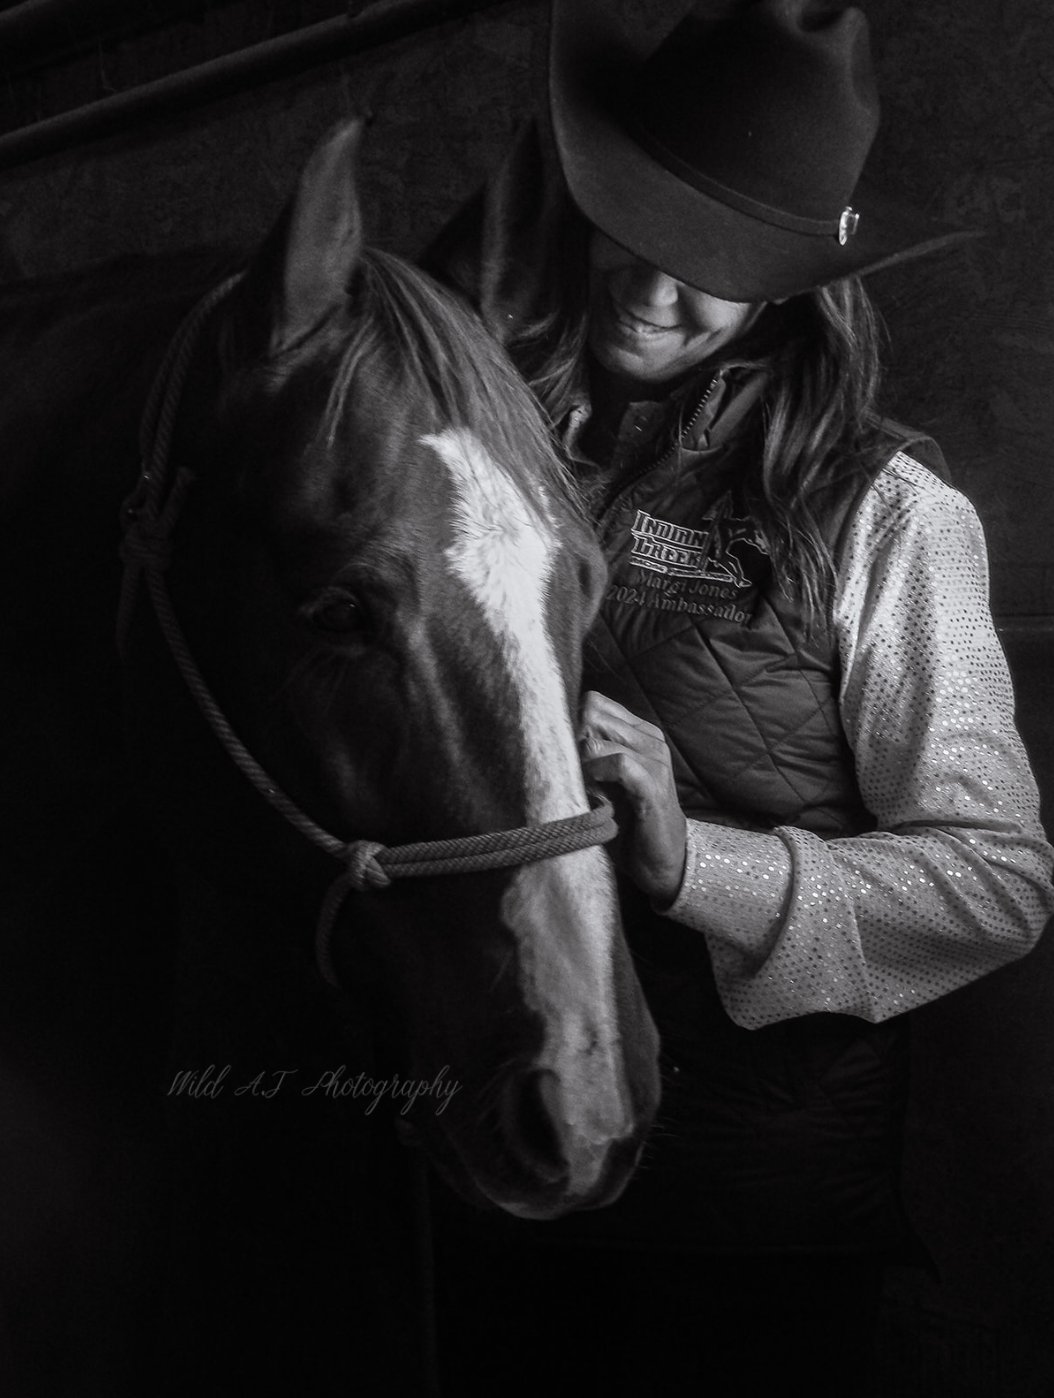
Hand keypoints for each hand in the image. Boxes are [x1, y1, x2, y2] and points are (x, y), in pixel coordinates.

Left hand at [578, 691, 686, 904]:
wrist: (663, 859)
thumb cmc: (627, 821)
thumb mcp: (603, 780)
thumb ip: (586, 756)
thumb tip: (546, 738)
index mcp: (639, 732)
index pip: (593, 702)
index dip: (570, 722)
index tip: (562, 752)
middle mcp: (650, 739)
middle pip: (592, 713)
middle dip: (571, 741)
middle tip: (570, 771)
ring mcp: (655, 760)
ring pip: (598, 739)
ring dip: (580, 763)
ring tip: (580, 785)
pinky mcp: (654, 785)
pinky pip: (619, 764)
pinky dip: (597, 775)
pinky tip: (592, 793)